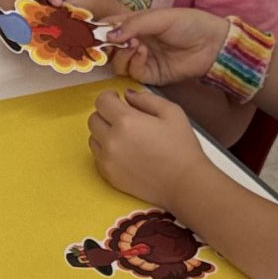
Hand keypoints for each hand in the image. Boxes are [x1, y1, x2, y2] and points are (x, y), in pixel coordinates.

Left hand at [88, 85, 205, 207]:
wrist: (184, 183)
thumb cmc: (181, 148)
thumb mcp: (171, 112)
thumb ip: (146, 99)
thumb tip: (128, 95)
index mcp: (126, 121)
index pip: (101, 101)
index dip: (109, 97)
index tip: (116, 99)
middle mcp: (112, 140)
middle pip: (93, 119)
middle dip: (105, 114)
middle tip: (122, 117)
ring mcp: (108, 160)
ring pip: (93, 138)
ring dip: (104, 133)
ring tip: (124, 137)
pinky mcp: (109, 175)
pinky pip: (98, 157)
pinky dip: (106, 151)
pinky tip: (125, 152)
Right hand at [106, 7, 229, 87]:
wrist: (212, 44)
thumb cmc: (189, 23)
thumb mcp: (159, 17)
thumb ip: (133, 24)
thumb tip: (109, 35)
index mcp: (135, 24)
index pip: (109, 27)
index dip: (97, 30)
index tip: (89, 33)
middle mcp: (134, 42)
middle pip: (108, 49)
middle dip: (105, 47)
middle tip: (109, 43)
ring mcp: (141, 59)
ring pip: (117, 63)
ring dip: (122, 54)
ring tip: (135, 45)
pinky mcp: (149, 75)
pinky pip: (132, 73)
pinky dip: (134, 63)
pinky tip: (144, 54)